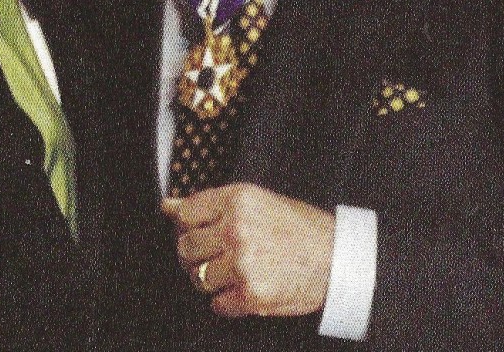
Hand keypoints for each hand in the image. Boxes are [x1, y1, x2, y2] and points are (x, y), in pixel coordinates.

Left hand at [161, 184, 333, 317]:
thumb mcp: (255, 201)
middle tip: (218, 256)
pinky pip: (217, 304)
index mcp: (237, 199)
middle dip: (197, 255)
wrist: (336, 259)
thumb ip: (210, 204)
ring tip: (236, 273)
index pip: (185, 214)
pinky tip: (246, 289)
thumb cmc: (297, 227)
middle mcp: (236, 228)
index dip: (189, 226)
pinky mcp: (251, 295)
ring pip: (198, 278)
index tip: (199, 231)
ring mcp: (243, 263)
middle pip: (186, 247)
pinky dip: (228, 301)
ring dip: (212, 280)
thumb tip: (167, 206)